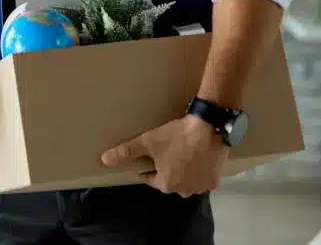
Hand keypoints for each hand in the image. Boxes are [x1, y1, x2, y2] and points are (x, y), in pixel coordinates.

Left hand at [100, 115, 227, 196]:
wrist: (210, 129)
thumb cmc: (176, 137)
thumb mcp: (147, 142)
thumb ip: (126, 152)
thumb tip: (104, 160)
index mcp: (166, 185)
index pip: (149, 177)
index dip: (148, 164)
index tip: (151, 153)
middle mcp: (184, 191)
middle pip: (169, 179)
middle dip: (166, 167)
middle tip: (168, 148)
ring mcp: (202, 187)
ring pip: (186, 179)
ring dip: (183, 169)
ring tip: (182, 150)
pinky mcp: (216, 179)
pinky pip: (202, 176)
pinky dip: (199, 168)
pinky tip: (197, 154)